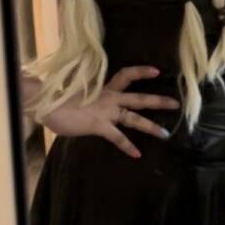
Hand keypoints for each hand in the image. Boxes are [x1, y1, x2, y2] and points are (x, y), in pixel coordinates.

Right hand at [43, 65, 179, 158]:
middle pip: (138, 98)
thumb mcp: (76, 92)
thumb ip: (88, 96)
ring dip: (151, 127)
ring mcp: (106, 112)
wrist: (48, 103)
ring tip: (165, 134)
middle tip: (176, 103)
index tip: (156, 70)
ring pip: (134, 118)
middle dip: (158, 101)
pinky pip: (118, 137)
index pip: (125, 75)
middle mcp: (108, 98)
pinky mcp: (99, 125)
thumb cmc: (58, 98)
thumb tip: (86, 98)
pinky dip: (127, 146)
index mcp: (103, 88)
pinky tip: (137, 154)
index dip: (141, 72)